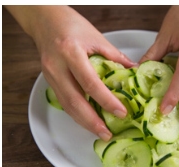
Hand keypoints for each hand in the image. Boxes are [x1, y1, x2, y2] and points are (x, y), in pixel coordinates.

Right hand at [6, 6, 136, 140]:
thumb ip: (114, 56)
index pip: (90, 83)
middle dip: (92, 121)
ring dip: (83, 122)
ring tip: (99, 132)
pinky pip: (63, 101)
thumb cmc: (70, 24)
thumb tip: (133, 71)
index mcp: (70, 53)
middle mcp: (57, 67)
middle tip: (107, 133)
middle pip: (75, 101)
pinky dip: (76, 113)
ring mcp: (50, 76)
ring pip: (67, 105)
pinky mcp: (49, 80)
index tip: (121, 112)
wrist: (44, 20)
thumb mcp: (96, 36)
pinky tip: (87, 120)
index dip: (106, 100)